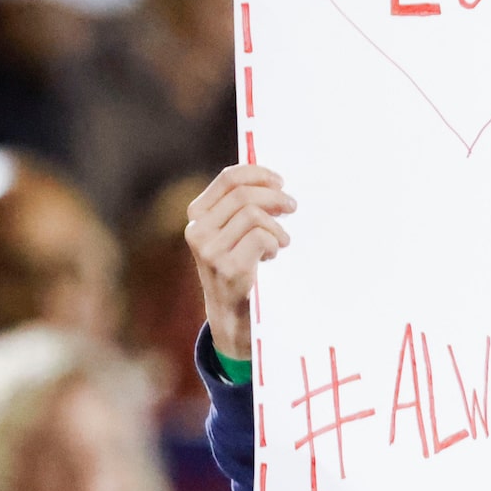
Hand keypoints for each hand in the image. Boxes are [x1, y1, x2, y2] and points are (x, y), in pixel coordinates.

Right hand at [184, 165, 294, 361]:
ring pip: (254, 215)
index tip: (280, 181)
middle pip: (244, 195)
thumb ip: (240, 209)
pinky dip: (274, 243)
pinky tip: (272, 256)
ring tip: (280, 242)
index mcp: (197, 216)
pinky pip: (261, 237)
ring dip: (277, 227)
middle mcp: (197, 230)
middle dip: (276, 197)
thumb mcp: (232, 235)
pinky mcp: (228, 267)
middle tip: (292, 207)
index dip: (259, 174)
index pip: (228, 179)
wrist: (231, 316)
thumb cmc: (239, 269)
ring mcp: (210, 250)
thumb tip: (272, 181)